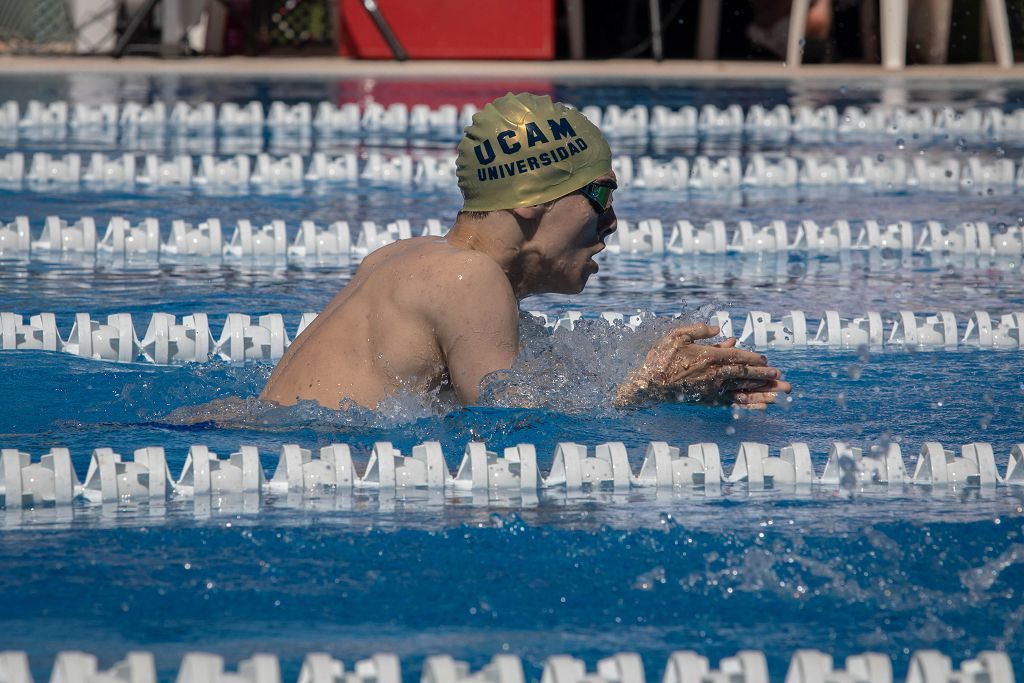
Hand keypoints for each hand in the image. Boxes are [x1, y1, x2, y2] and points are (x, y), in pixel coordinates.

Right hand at [613, 323, 791, 408]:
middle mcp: (714, 374)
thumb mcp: (678, 335)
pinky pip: (733, 403)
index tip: (767, 361)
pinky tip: (762, 406)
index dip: (754, 359)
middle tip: (783, 379)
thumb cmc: (661, 357)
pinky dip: (749, 404)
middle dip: (766, 377)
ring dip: (764, 392)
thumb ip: (700, 331)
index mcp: (708, 356)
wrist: (648, 383)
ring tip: (781, 394)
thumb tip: (719, 329)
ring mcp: (712, 389)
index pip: (738, 357)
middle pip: (746, 374)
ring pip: (744, 390)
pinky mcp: (708, 400)